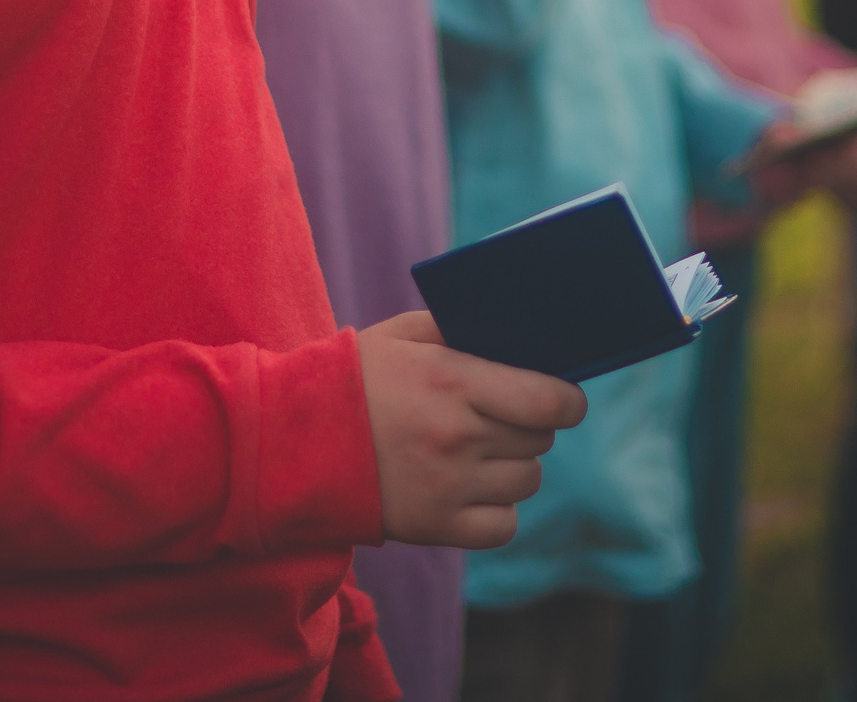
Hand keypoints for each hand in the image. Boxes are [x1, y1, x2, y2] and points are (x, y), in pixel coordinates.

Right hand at [356, 310, 586, 548]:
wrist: (288, 440)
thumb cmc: (350, 379)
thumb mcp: (400, 335)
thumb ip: (459, 330)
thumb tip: (517, 337)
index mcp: (452, 380)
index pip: (549, 400)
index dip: (568, 400)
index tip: (564, 399)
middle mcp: (457, 436)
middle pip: (540, 439)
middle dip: (531, 425)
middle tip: (502, 416)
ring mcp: (447, 486)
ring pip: (527, 480)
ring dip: (515, 464)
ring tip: (482, 451)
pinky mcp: (434, 527)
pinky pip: (504, 525)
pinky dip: (499, 509)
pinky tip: (475, 488)